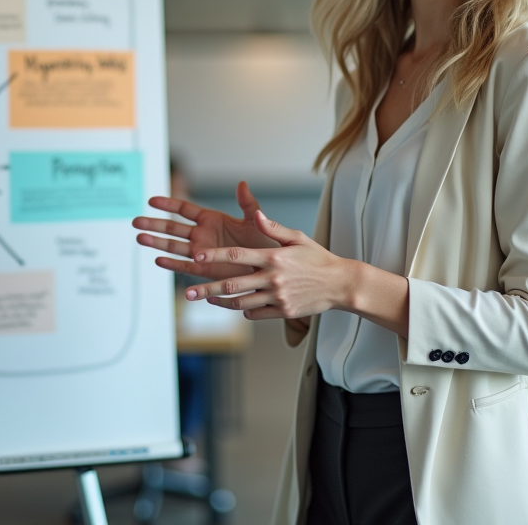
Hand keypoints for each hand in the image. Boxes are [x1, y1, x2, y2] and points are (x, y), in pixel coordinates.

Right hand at [134, 181, 275, 282]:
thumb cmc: (263, 242)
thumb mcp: (254, 219)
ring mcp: (201, 252)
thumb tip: (242, 183)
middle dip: (154, 224)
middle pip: (172, 228)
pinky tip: (158, 260)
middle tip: (135, 221)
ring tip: (139, 238)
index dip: (167, 205)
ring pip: (173, 246)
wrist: (268, 267)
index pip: (184, 209)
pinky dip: (172, 264)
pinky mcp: (205, 270)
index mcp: (211, 219)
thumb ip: (246, 203)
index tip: (151, 200)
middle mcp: (202, 235)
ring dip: (156, 242)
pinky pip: (184, 267)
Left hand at [184, 210, 352, 320]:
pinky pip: (255, 313)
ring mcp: (277, 297)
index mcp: (273, 257)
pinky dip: (244, 309)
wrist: (339, 284)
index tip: (196, 256)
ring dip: (220, 302)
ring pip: (240, 302)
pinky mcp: (282, 312)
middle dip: (206, 289)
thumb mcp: (297, 237)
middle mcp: (272, 278)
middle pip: (231, 285)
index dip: (214, 256)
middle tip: (188, 293)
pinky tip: (237, 305)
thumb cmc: (317, 258)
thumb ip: (273, 227)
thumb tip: (255, 214)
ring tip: (207, 298)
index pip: (237, 255)